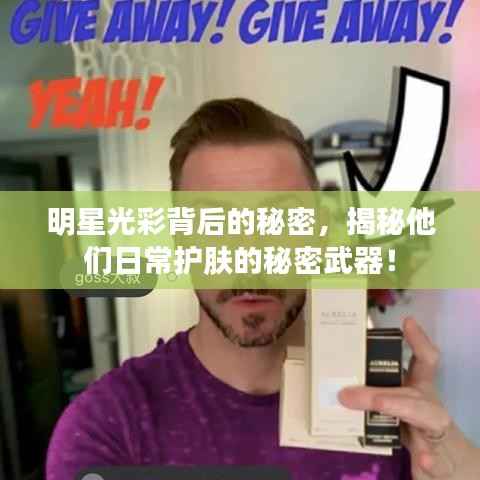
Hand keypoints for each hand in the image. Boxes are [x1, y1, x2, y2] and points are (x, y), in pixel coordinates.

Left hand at [338, 317, 456, 477]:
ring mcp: (433, 427)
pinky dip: (429, 458)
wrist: (441, 459)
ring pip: (423, 414)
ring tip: (381, 403)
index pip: (424, 359)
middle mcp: (428, 402)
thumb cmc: (411, 421)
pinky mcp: (435, 453)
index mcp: (418, 386)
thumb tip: (338, 392)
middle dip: (382, 385)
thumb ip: (371, 392)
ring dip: (399, 406)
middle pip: (410, 387)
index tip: (407, 321)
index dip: (418, 340)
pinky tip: (424, 462)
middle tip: (355, 388)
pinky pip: (434, 456)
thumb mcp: (395, 402)